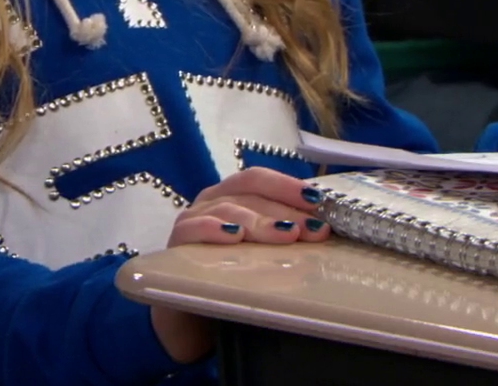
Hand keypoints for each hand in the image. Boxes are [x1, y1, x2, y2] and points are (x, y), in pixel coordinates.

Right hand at [151, 167, 330, 361]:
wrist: (189, 318)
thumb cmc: (230, 279)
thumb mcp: (262, 256)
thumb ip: (284, 237)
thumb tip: (322, 231)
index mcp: (232, 196)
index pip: (258, 179)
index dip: (287, 186)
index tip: (317, 201)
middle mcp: (211, 202)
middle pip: (247, 192)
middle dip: (283, 209)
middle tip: (311, 229)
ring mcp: (191, 221)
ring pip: (226, 209)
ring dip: (259, 221)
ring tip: (285, 234)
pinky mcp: (174, 247)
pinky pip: (192, 230)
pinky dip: (214, 229)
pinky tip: (234, 236)